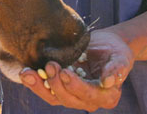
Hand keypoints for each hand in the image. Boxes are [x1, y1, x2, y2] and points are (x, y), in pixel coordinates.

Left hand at [19, 29, 133, 110]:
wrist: (105, 45)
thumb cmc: (116, 50)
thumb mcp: (121, 57)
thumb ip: (117, 69)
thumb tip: (108, 82)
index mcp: (107, 96)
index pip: (89, 95)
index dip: (76, 86)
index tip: (65, 72)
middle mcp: (88, 101)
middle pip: (68, 99)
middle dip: (56, 83)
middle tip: (50, 64)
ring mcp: (72, 96)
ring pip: (53, 97)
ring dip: (39, 86)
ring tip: (28, 72)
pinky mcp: (60, 88)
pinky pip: (46, 89)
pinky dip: (35, 82)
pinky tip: (25, 72)